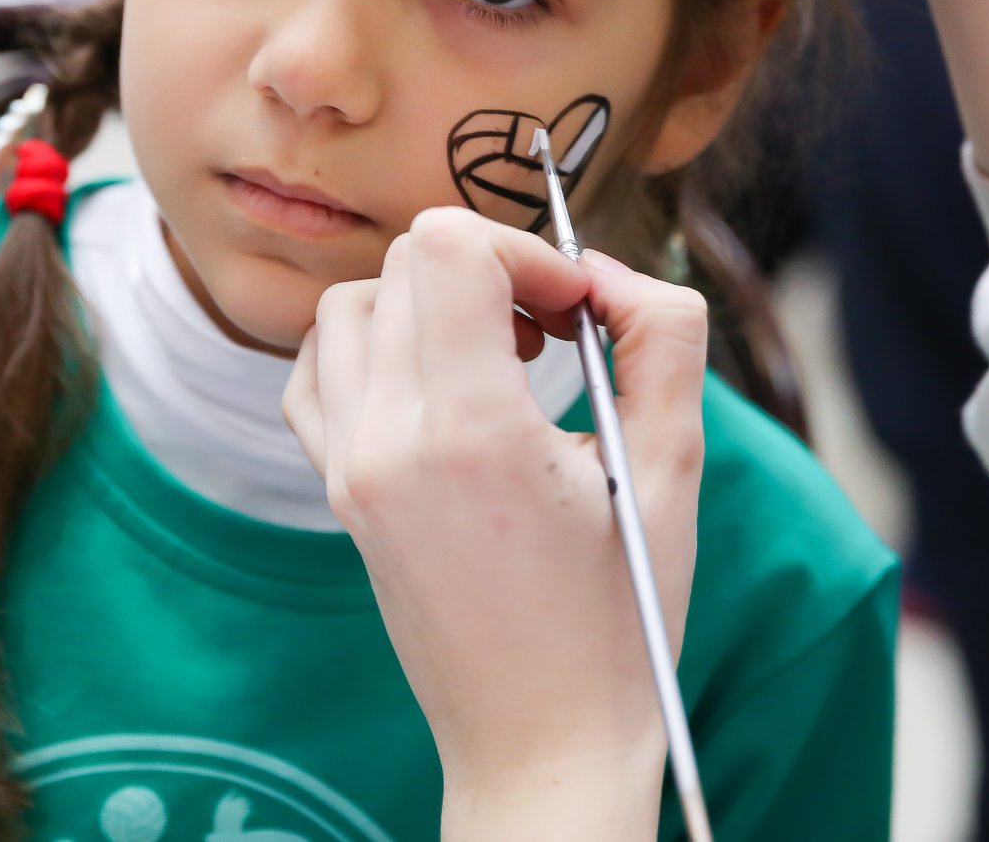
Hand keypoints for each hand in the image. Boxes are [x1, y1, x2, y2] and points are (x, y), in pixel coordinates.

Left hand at [285, 207, 707, 837]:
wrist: (541, 744)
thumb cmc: (619, 620)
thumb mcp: (673, 470)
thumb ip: (661, 339)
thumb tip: (607, 270)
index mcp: (471, 431)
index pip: (448, 245)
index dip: (526, 249)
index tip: (577, 309)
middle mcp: (388, 439)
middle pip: (406, 259)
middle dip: (490, 267)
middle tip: (555, 332)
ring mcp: (348, 467)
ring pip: (351, 303)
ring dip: (426, 299)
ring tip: (499, 356)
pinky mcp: (337, 491)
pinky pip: (315, 372)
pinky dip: (368, 348)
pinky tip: (437, 385)